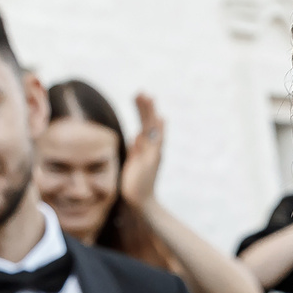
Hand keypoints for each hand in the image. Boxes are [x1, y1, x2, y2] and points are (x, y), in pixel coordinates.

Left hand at [120, 92, 165, 210]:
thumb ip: (134, 149)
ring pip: (152, 129)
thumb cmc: (135, 182)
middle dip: (145, 107)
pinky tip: (159, 119)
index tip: (138, 96)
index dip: (142, 110)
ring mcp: (153, 153)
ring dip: (150, 113)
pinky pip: (156, 143)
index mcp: (146, 146)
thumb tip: (133, 137)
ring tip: (148, 97)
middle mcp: (152, 148)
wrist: (140, 200)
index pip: (144, 124)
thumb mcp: (133, 162)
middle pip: (149, 123)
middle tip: (142, 91)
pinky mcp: (152, 161)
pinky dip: (159, 131)